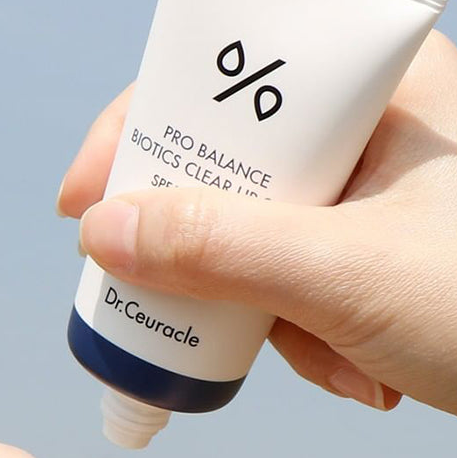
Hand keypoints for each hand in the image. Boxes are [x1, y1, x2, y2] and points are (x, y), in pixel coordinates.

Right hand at [59, 32, 456, 427]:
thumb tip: (103, 233)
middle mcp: (368, 130)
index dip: (140, 135)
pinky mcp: (373, 250)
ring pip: (256, 240)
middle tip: (193, 308)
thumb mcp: (343, 277)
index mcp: (372, 92)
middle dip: (213, 261)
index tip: (83, 202)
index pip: (220, 83)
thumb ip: (218, 250)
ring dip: (270, 318)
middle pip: (228, 173)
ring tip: (338, 364)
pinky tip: (363, 375)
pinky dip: (307, 336)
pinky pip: (294, 281)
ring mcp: (371, 194)